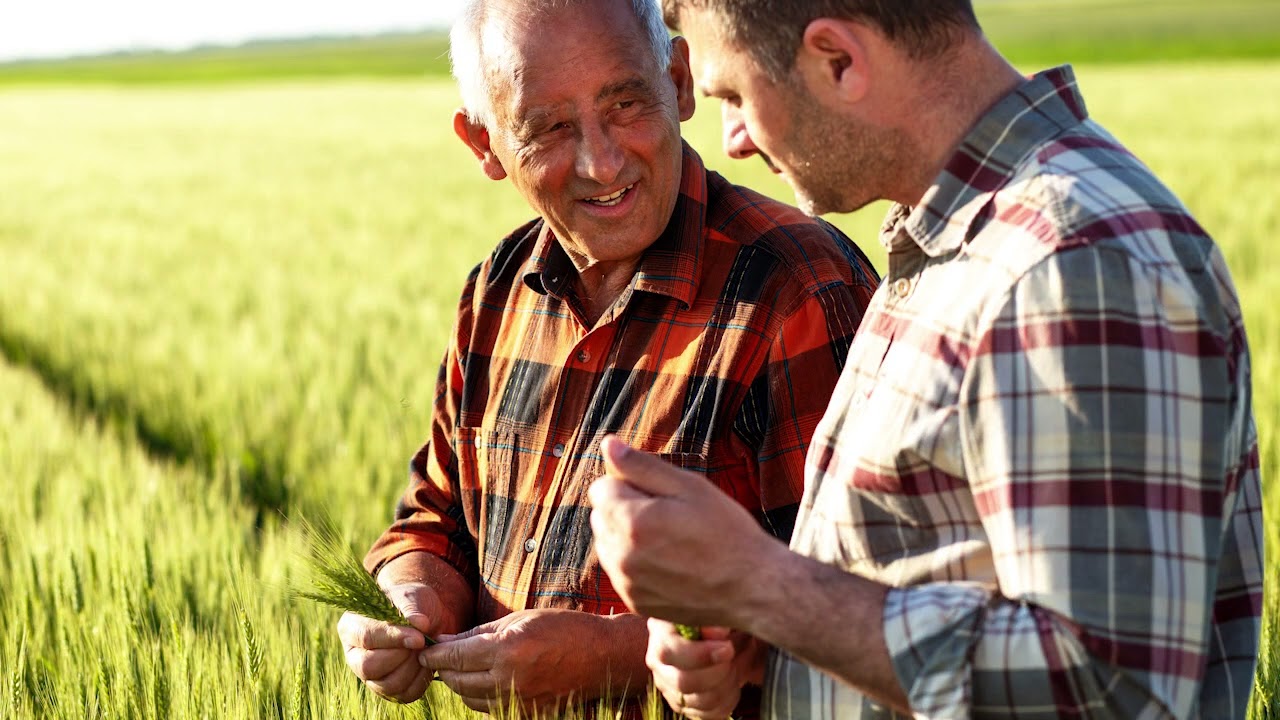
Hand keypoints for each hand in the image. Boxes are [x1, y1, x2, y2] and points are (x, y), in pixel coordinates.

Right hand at [337, 583, 446, 702]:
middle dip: (401, 656)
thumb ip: (411, 610)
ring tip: (425, 650)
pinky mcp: (389, 690)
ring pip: (387, 685)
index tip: (419, 637)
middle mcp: (355, 655)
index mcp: (351, 627)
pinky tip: (427, 663)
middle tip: (422, 642)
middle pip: (369, 667)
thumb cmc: (412, 603)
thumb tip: (420, 625)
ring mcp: (370, 676)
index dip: (393, 638)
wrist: (427, 617)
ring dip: (413, 668)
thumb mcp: (410, 597)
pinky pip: (404, 695)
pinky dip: (420, 680)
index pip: (366, 637)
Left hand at [419, 609, 646, 712]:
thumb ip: (479, 633)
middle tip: (439, 657)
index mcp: (507, 651)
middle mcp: (510, 680)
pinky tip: (485, 680)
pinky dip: (481, 696)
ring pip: (470, 698)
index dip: (434, 654)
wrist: (601, 657)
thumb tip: (445, 642)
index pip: (455, 658)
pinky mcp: (526, 715)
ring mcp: (518, 702)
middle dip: (444, 669)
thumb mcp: (519, 620)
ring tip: (463, 668)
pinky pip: (489, 708)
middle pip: (457, 681)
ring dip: (461, 684)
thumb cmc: (562, 629)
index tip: (425, 650)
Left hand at [588, 436, 778, 625]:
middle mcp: (620, 556)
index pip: (601, 487)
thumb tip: (608, 444)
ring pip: (608, 544)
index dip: (630, 483)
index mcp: (631, 521)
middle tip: (669, 516)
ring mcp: (626, 583)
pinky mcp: (635, 602)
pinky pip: (621, 571)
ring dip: (627, 537)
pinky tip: (670, 563)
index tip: (661, 494)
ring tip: (671, 540)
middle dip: (625, 509)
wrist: (751, 587)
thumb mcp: (689, 487)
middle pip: (600, 516)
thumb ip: (642, 466)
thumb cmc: (726, 531)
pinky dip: (637, 563)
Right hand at [647, 620, 765, 719]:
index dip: (700, 654)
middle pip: (684, 681)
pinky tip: (733, 680)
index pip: (669, 650)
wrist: (723, 631)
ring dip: (727, 684)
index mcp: (661, 629)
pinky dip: (728, 700)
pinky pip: (707, 714)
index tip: (728, 648)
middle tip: (735, 653)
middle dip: (720, 672)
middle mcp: (657, 660)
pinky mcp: (682, 703)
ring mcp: (667, 684)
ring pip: (698, 701)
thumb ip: (716, 615)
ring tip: (736, 664)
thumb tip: (718, 632)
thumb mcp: (717, 607)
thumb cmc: (718, 615)